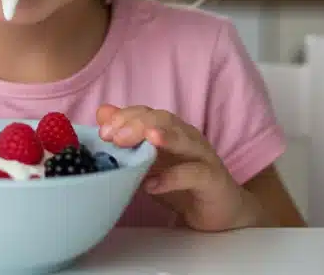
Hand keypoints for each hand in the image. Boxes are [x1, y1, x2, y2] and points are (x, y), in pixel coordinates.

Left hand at [96, 104, 270, 231]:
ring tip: (145, 140)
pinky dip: (173, 178)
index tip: (103, 132)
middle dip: (137, 124)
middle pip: (164, 119)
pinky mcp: (213, 179)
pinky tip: (152, 185)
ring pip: (184, 138)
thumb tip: (103, 113)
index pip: (146, 112)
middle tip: (114, 137)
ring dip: (163, 137)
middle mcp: (187, 137)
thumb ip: (128, 139)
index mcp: (170, 131)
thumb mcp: (150, 162)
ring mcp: (202, 156)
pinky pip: (195, 173)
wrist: (220, 212)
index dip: (124, 117)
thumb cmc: (181, 184)